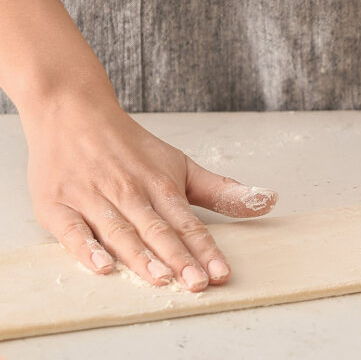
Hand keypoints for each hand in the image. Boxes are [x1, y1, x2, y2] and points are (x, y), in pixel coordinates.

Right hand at [24, 93, 277, 290]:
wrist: (73, 112)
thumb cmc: (131, 146)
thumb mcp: (180, 164)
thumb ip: (220, 191)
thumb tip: (268, 200)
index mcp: (161, 185)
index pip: (188, 222)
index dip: (206, 249)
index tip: (222, 273)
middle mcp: (130, 192)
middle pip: (158, 230)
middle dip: (179, 258)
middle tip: (198, 284)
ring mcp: (93, 198)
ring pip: (121, 231)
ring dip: (141, 256)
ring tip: (161, 279)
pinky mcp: (57, 205)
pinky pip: (71, 230)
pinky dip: (86, 248)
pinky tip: (101, 266)